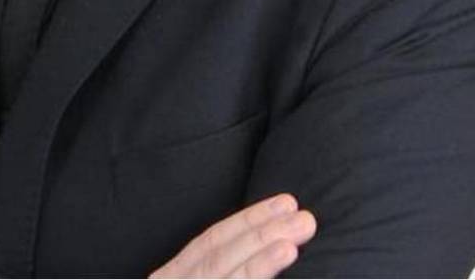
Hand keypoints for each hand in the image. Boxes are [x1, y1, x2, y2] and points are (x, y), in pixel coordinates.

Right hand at [147, 193, 316, 277]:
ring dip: (257, 263)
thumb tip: (259, 247)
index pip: (209, 243)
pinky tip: (280, 278)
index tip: (285, 203)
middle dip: (260, 234)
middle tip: (304, 218)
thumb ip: (213, 270)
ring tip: (291, 244)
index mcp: (170, 278)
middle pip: (217, 258)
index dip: (247, 221)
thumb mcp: (189, 279)